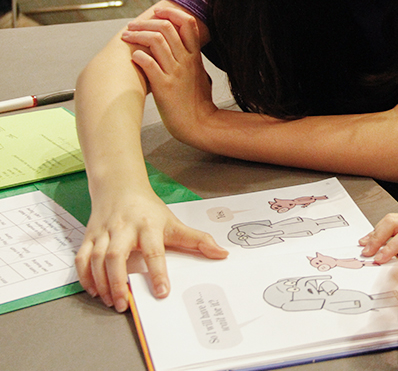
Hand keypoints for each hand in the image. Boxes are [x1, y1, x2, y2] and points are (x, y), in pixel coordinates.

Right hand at [75, 185, 227, 312]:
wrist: (120, 187)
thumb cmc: (148, 210)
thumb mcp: (174, 223)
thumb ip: (197, 240)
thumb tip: (221, 254)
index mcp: (148, 225)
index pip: (154, 250)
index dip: (158, 272)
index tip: (163, 292)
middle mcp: (124, 228)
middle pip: (116, 256)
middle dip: (118, 282)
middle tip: (125, 304)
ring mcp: (104, 232)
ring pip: (96, 258)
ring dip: (102, 283)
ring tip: (111, 301)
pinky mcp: (89, 236)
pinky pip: (81, 258)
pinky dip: (85, 276)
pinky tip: (94, 290)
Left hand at [121, 6, 215, 146]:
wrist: (198, 123)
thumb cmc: (198, 103)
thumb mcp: (201, 75)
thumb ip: (194, 61)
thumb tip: (190, 52)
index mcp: (194, 57)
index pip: (187, 24)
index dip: (171, 14)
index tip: (158, 13)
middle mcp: (185, 61)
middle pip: (167, 28)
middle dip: (146, 23)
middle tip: (133, 26)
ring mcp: (175, 73)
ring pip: (156, 41)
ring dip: (137, 35)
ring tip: (127, 37)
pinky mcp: (164, 86)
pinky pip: (149, 63)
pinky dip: (139, 56)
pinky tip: (134, 57)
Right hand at [359, 213, 397, 268]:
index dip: (391, 246)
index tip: (380, 259)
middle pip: (393, 222)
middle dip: (377, 236)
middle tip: (367, 252)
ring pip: (391, 220)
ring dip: (376, 231)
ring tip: (364, 245)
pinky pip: (395, 222)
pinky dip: (381, 229)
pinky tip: (372, 238)